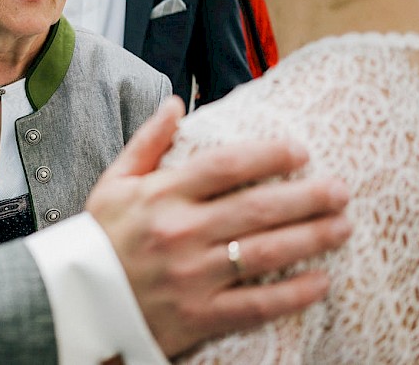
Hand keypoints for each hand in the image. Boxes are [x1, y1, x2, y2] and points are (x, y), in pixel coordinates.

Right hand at [86, 97, 351, 356]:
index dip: (268, 155)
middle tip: (340, 190)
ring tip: (341, 226)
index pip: (225, 166)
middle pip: (257, 208)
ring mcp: (191, 275)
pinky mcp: (198, 315)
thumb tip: (177, 103)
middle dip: (306, 197)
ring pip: (264, 252)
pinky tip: (320, 281)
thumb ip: (148, 142)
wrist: (76, 300)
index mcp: (160, 195)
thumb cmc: (98, 238)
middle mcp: (179, 232)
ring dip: (311, 238)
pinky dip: (292, 293)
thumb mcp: (114, 183)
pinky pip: (255, 304)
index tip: (299, 151)